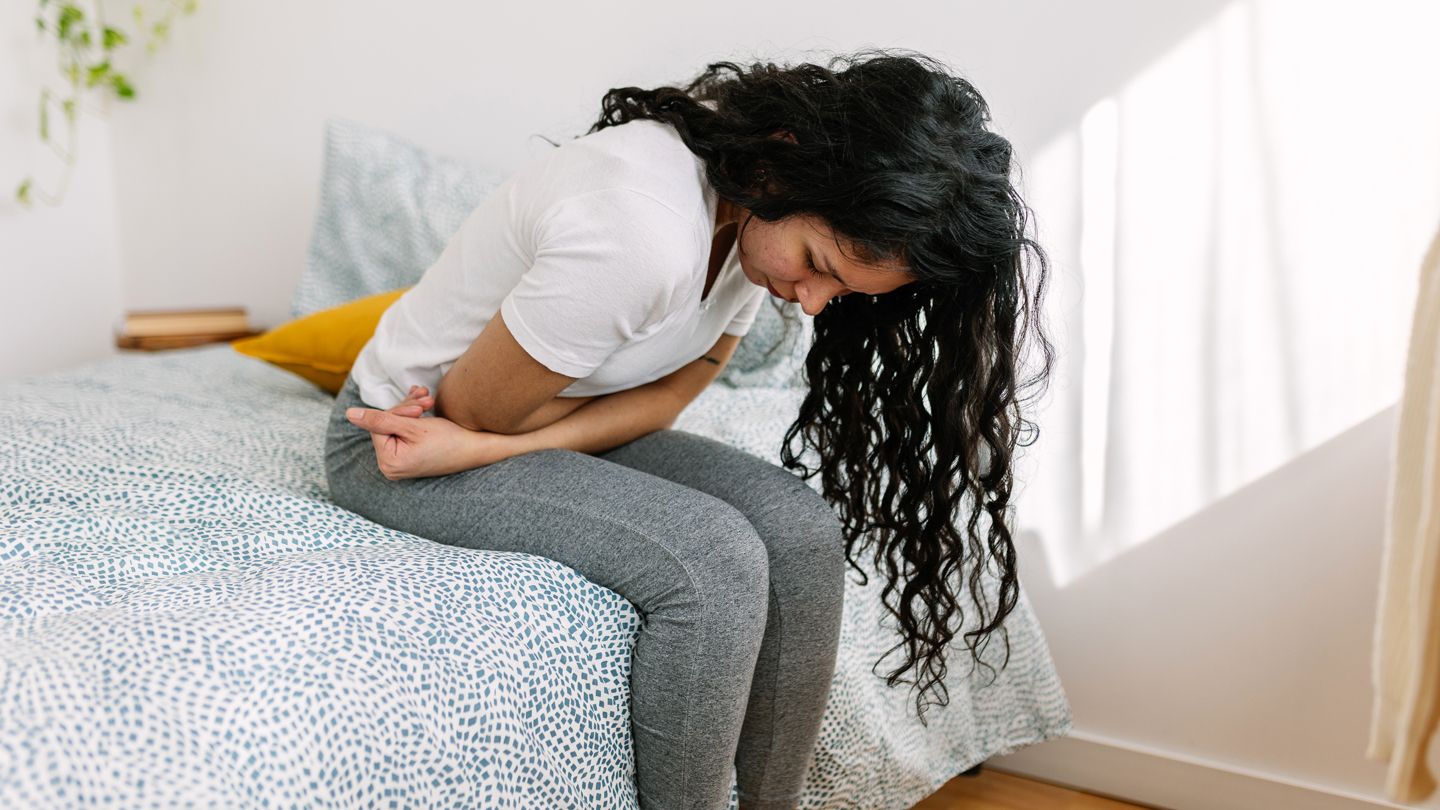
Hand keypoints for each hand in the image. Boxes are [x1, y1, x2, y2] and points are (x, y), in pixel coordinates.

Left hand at [346, 385, 518, 479]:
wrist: (476, 449)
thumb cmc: (449, 439)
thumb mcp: (413, 426)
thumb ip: (379, 419)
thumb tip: (349, 414)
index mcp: (389, 462)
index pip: (379, 424)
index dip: (399, 410)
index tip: (421, 407)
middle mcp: (391, 466)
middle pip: (385, 424)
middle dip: (406, 408)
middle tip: (427, 399)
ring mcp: (400, 462)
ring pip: (395, 424)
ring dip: (411, 408)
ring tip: (429, 400)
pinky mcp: (409, 456)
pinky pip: (403, 431)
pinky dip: (414, 418)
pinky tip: (426, 407)